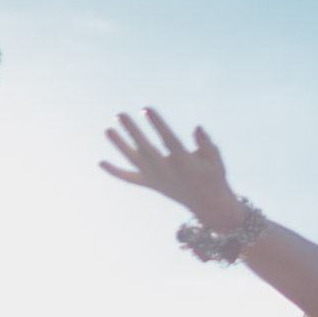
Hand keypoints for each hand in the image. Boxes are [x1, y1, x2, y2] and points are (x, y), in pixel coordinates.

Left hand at [98, 108, 241, 225]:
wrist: (209, 206)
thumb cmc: (214, 178)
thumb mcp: (216, 161)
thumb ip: (206, 145)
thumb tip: (197, 129)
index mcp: (185, 164)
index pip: (168, 140)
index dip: (157, 124)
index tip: (146, 109)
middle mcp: (168, 172)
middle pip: (145, 149)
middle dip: (132, 132)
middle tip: (119, 115)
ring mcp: (158, 180)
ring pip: (135, 161)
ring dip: (120, 146)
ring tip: (107, 130)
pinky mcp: (152, 185)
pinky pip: (131, 179)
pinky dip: (116, 172)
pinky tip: (101, 162)